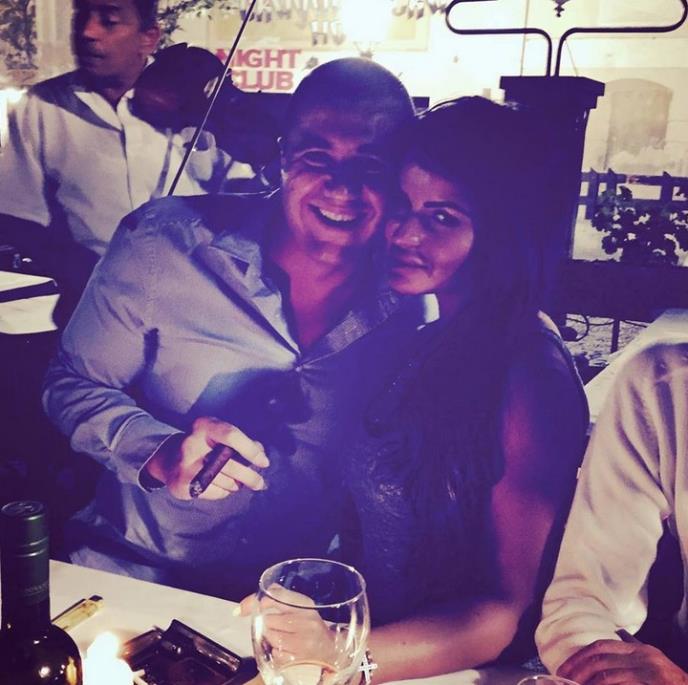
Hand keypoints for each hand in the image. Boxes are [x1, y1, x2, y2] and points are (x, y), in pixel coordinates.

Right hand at [145, 417, 268, 499]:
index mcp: (204, 426)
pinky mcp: (182, 485)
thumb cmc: (204, 445)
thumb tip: (260, 453)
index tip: (264, 462)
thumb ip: (240, 441)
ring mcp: (185, 466)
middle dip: (248, 476)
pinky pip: (214, 492)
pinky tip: (223, 486)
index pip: (231, 436)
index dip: (251, 450)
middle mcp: (192, 444)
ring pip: (223, 481)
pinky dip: (224, 491)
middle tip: (259, 483)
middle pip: (228, 464)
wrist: (169, 461)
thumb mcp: (219, 434)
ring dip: (236, 484)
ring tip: (239, 483)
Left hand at [239, 588, 336, 664]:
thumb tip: (249, 602)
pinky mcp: (299, 658)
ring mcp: (302, 640)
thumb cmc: (309, 626)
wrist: (330, 650)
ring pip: (270, 637)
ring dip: (270, 639)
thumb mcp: (299, 606)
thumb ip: (278, 597)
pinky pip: (275, 653)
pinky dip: (276, 652)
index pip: (274, 596)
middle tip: (276, 628)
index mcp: (304, 604)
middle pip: (268, 620)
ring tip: (282, 638)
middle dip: (267, 625)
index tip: (240, 610)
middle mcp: (305, 620)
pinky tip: (286, 649)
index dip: (254, 603)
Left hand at [558, 639, 687, 684]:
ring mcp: (651, 671)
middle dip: (578, 669)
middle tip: (564, 680)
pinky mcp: (655, 684)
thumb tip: (617, 639)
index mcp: (640, 650)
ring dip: (588, 682)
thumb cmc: (672, 682)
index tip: (564, 668)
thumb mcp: (652, 664)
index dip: (580, 656)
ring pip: (608, 674)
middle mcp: (644, 657)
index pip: (601, 646)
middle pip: (600, 658)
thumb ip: (632, 653)